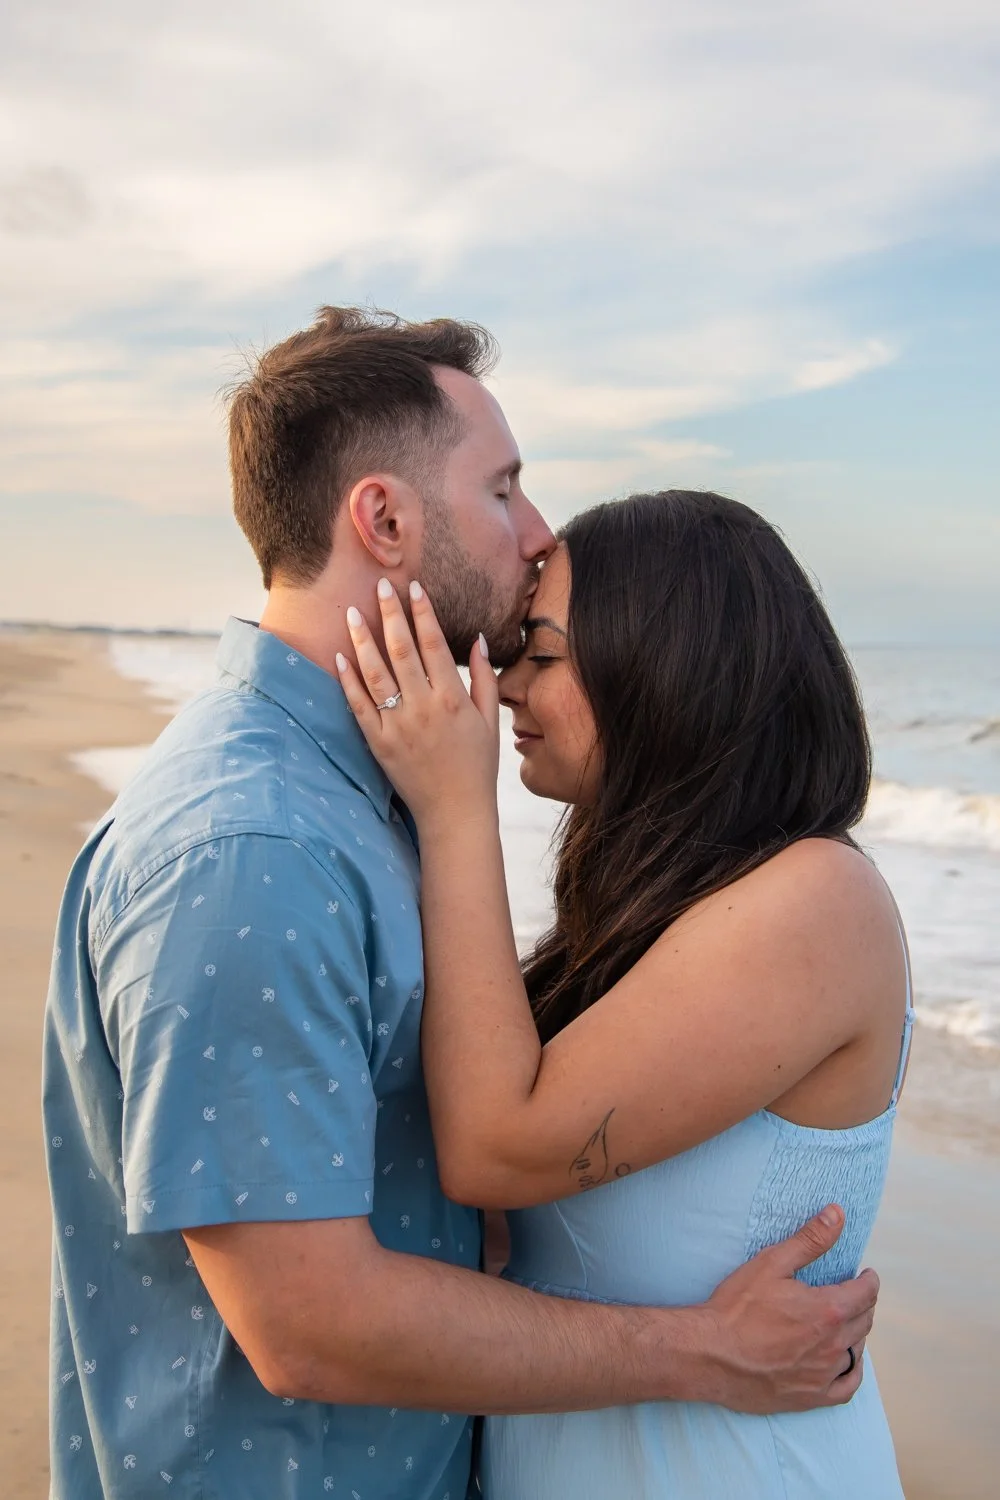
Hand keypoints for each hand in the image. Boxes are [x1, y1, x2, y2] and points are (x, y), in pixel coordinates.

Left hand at [336, 579, 500, 824]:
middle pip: (401, 649)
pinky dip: (348, 680)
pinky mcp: (378, 742)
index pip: (434, 643)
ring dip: (362, 639)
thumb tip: (477, 639)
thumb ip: (485, 679)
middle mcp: (423, 707)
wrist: (454, 811)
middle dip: (390, 613)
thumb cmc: (476, 766)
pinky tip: (341, 657)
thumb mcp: (490, 721)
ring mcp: (397, 725)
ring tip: (353, 612)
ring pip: (375, 672)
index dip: (422, 612)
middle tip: (380, 584)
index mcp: (452, 697)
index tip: (413, 587)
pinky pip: (358, 705)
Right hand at [694, 1204, 876, 1412]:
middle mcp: (834, 1345)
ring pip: (857, 1351)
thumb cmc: (737, 1308)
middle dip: (863, 1303)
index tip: (866, 1275)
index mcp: (829, 1310)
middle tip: (853, 1294)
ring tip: (847, 1322)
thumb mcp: (772, 1263)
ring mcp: (824, 1374)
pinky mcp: (811, 1397)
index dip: (868, 1280)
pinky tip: (847, 1362)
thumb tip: (837, 1214)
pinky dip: (852, 1371)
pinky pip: (847, 1387)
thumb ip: (810, 1240)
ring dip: (857, 1333)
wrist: (710, 1355)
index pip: (866, 1293)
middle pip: (865, 1321)